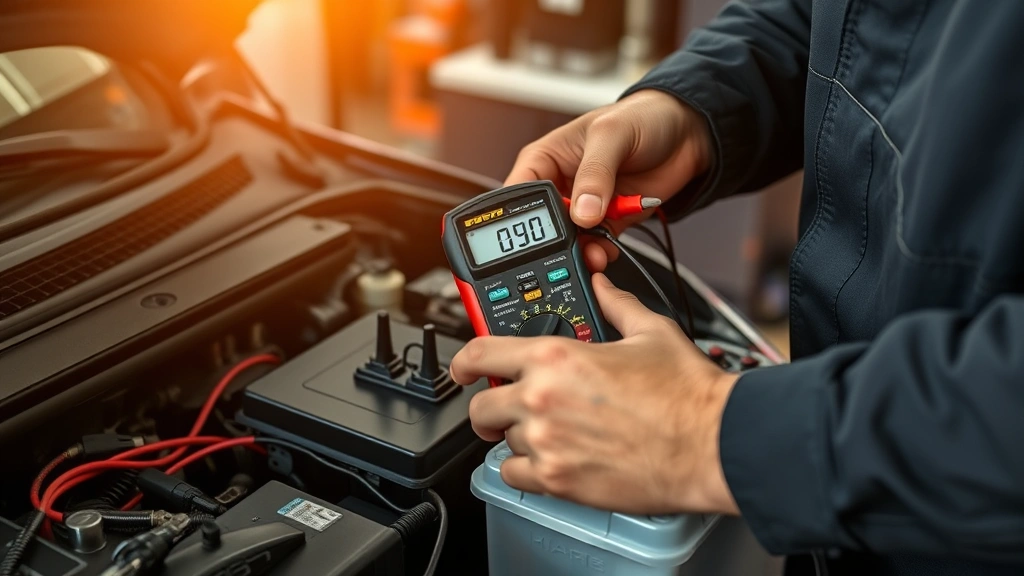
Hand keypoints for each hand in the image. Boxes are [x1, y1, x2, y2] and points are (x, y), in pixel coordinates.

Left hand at [449, 274, 738, 514]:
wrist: (711, 442)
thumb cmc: (686, 393)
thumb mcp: (649, 331)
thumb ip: (615, 304)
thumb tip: (603, 286)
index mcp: (555, 357)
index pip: (479, 354)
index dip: (463, 362)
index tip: (464, 369)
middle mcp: (541, 399)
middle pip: (480, 406)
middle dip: (491, 406)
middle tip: (510, 407)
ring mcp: (546, 443)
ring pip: (501, 442)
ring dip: (518, 436)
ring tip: (551, 432)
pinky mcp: (558, 480)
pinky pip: (513, 476)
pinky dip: (525, 470)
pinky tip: (550, 459)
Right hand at [505, 89, 712, 270]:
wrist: (689, 134)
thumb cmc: (644, 117)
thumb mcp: (612, 135)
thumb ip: (595, 174)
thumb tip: (581, 212)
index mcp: (545, 159)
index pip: (518, 193)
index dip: (522, 216)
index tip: (539, 233)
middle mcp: (561, 185)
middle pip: (542, 225)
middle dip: (554, 241)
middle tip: (570, 246)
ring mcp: (584, 206)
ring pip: (569, 240)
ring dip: (579, 251)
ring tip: (593, 253)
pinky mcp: (608, 221)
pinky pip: (595, 245)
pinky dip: (600, 253)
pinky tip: (606, 251)